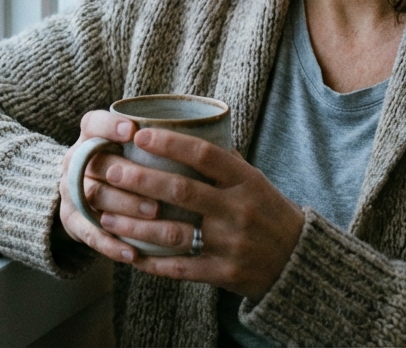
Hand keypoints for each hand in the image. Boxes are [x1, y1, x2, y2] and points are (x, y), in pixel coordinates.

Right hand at [57, 110, 154, 263]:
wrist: (88, 198)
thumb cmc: (126, 166)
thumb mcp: (132, 150)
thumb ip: (155, 143)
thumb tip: (207, 132)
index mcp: (90, 138)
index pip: (92, 123)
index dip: (109, 126)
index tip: (133, 131)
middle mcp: (76, 161)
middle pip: (95, 163)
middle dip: (127, 174)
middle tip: (158, 184)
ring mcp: (71, 191)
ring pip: (94, 196)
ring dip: (125, 206)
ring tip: (154, 214)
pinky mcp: (71, 220)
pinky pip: (88, 233)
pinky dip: (111, 244)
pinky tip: (133, 254)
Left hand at [97, 128, 304, 300]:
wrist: (299, 261)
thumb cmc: (269, 212)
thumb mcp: (255, 181)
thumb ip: (223, 162)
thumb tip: (186, 131)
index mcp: (246, 181)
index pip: (205, 155)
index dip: (170, 143)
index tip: (139, 134)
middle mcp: (237, 210)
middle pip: (181, 191)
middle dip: (140, 180)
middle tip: (110, 171)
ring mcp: (230, 243)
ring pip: (173, 232)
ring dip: (134, 224)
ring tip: (105, 215)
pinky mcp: (223, 273)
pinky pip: (179, 268)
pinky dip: (150, 262)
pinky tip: (127, 253)